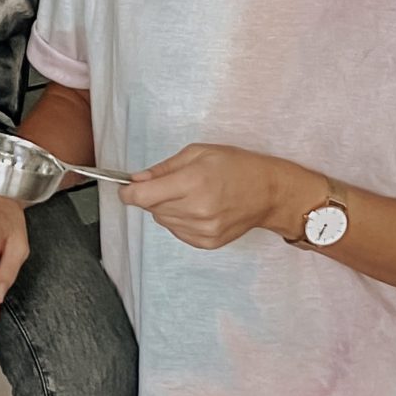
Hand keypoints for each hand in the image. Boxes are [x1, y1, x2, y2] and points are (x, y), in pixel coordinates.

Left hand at [121, 145, 311, 249]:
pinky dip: (180, 220)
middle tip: (174, 184)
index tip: (126, 188)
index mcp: (193, 182)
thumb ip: (163, 168)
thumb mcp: (199, 153)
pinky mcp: (207, 242)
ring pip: (163, 221)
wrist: (270, 193)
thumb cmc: (237, 166)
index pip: (142, 196)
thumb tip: (135, 180)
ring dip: (167, 208)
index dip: (128, 192)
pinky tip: (198, 208)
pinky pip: (177, 232)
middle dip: (153, 196)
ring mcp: (203, 230)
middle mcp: (197, 210)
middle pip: (151, 208)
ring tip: (191, 195)